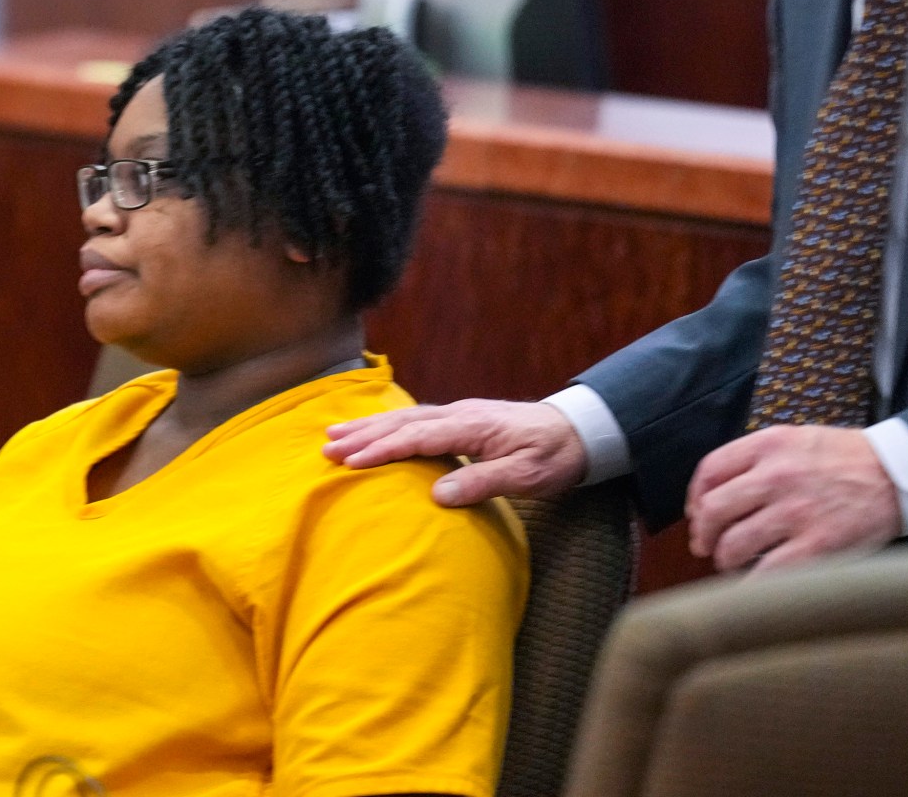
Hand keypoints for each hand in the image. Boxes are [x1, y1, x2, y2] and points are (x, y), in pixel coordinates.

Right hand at [323, 399, 586, 506]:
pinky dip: (389, 425)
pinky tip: (375, 430)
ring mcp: (461, 413)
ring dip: (369, 426)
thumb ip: (483, 483)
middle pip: (402, 422)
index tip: (351, 463)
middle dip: (362, 434)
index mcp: (472, 427)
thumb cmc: (556, 457)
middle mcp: (460, 414)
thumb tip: (438, 495)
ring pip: (405, 417)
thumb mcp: (527, 476)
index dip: (382, 450)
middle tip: (326, 446)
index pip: (417, 437)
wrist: (582, 431)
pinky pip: (417, 419)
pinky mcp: (463, 418)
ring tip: (335, 434)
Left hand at [685, 425, 899, 572]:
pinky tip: (753, 585)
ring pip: (734, 544)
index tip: (697, 515)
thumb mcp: (797, 440)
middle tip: (705, 547)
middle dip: (703, 534)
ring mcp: (796, 511)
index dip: (694, 498)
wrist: (899, 473)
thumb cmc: (846, 459)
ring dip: (725, 560)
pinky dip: (752, 585)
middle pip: (713, 510)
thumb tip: (715, 494)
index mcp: (769, 445)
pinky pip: (768, 573)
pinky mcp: (818, 544)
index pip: (709, 470)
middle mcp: (776, 476)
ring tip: (732, 563)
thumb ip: (757, 460)